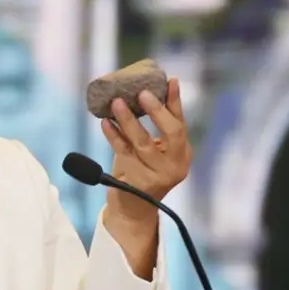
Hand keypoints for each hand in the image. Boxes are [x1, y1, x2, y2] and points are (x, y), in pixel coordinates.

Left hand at [100, 78, 192, 226]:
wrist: (133, 208)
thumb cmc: (142, 170)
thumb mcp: (155, 149)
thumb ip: (155, 126)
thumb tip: (145, 90)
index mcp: (183, 153)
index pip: (181, 122)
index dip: (175, 101)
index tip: (170, 80)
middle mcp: (176, 165)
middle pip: (171, 133)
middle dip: (157, 111)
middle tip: (142, 92)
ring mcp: (158, 175)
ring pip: (143, 143)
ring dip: (128, 121)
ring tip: (116, 103)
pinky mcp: (138, 182)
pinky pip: (123, 153)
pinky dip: (113, 136)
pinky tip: (106, 122)